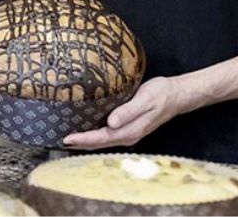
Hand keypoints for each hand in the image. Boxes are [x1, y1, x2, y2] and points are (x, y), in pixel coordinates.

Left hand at [62, 77, 181, 149]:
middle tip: (61, 140)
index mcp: (130, 130)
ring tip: (70, 138)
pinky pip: (109, 134)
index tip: (67, 139)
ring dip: (87, 140)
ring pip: (104, 140)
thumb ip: (128, 112)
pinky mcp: (129, 127)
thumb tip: (110, 123)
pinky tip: (88, 129)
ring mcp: (129, 132)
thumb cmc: (160, 94)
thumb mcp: (144, 99)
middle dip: (81, 143)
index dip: (84, 139)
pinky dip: (96, 134)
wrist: (176, 95)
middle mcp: (128, 135)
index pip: (102, 138)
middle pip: (100, 142)